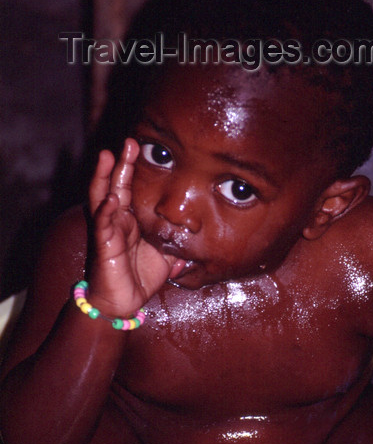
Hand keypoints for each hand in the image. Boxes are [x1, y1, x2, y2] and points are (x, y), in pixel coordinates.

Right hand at [88, 138, 183, 315]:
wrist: (124, 303)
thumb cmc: (141, 276)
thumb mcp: (168, 254)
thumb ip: (178, 239)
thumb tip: (201, 232)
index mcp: (131, 220)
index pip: (130, 188)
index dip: (133, 168)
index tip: (142, 148)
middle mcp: (117, 220)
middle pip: (115, 184)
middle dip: (121, 163)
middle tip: (129, 141)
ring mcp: (108, 230)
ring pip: (101, 197)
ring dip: (103, 176)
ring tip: (108, 156)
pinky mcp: (103, 246)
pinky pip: (103, 225)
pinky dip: (106, 211)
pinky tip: (111, 198)